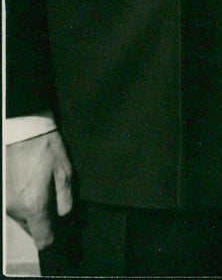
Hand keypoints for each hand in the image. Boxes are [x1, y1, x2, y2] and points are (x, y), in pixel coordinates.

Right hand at [6, 131, 72, 248]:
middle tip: (54, 200)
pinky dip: (23, 202)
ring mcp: (5, 203)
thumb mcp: (65, 171)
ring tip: (43, 187)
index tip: (60, 225)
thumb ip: (66, 199)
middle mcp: (16, 209)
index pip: (43, 239)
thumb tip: (65, 216)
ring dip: (33, 210)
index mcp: (35, 206)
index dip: (54, 236)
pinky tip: (31, 183)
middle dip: (44, 220)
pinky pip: (14, 207)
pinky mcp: (0, 196)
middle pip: (32, 229)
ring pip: (22, 219)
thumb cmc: (45, 148)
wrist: (22, 130)